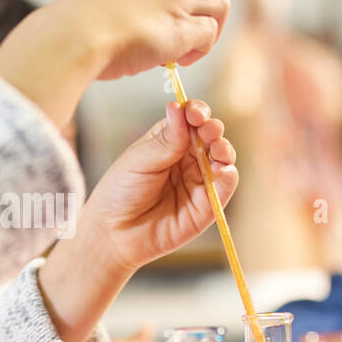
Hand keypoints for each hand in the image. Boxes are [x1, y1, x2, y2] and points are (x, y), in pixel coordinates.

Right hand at [0, 0, 228, 128]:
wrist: (69, 38)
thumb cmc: (69, 34)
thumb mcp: (92, 13)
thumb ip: (110, 18)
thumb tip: (111, 42)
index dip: (174, 5)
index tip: (157, 30)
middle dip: (198, 14)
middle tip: (179, 46)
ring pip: (218, 5)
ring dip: (209, 30)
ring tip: (186, 55)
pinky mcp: (181, 24)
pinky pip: (209, 32)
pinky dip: (202, 49)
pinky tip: (180, 62)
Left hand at [80, 98, 237, 275]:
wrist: (113, 233)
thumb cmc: (120, 193)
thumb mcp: (139, 160)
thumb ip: (165, 140)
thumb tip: (178, 108)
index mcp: (169, 141)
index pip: (191, 120)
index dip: (197, 112)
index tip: (194, 112)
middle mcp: (188, 159)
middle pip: (210, 136)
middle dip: (212, 129)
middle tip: (208, 129)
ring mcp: (198, 181)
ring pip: (222, 159)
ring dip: (224, 150)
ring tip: (217, 148)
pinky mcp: (206, 206)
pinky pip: (224, 188)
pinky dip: (229, 176)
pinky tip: (224, 169)